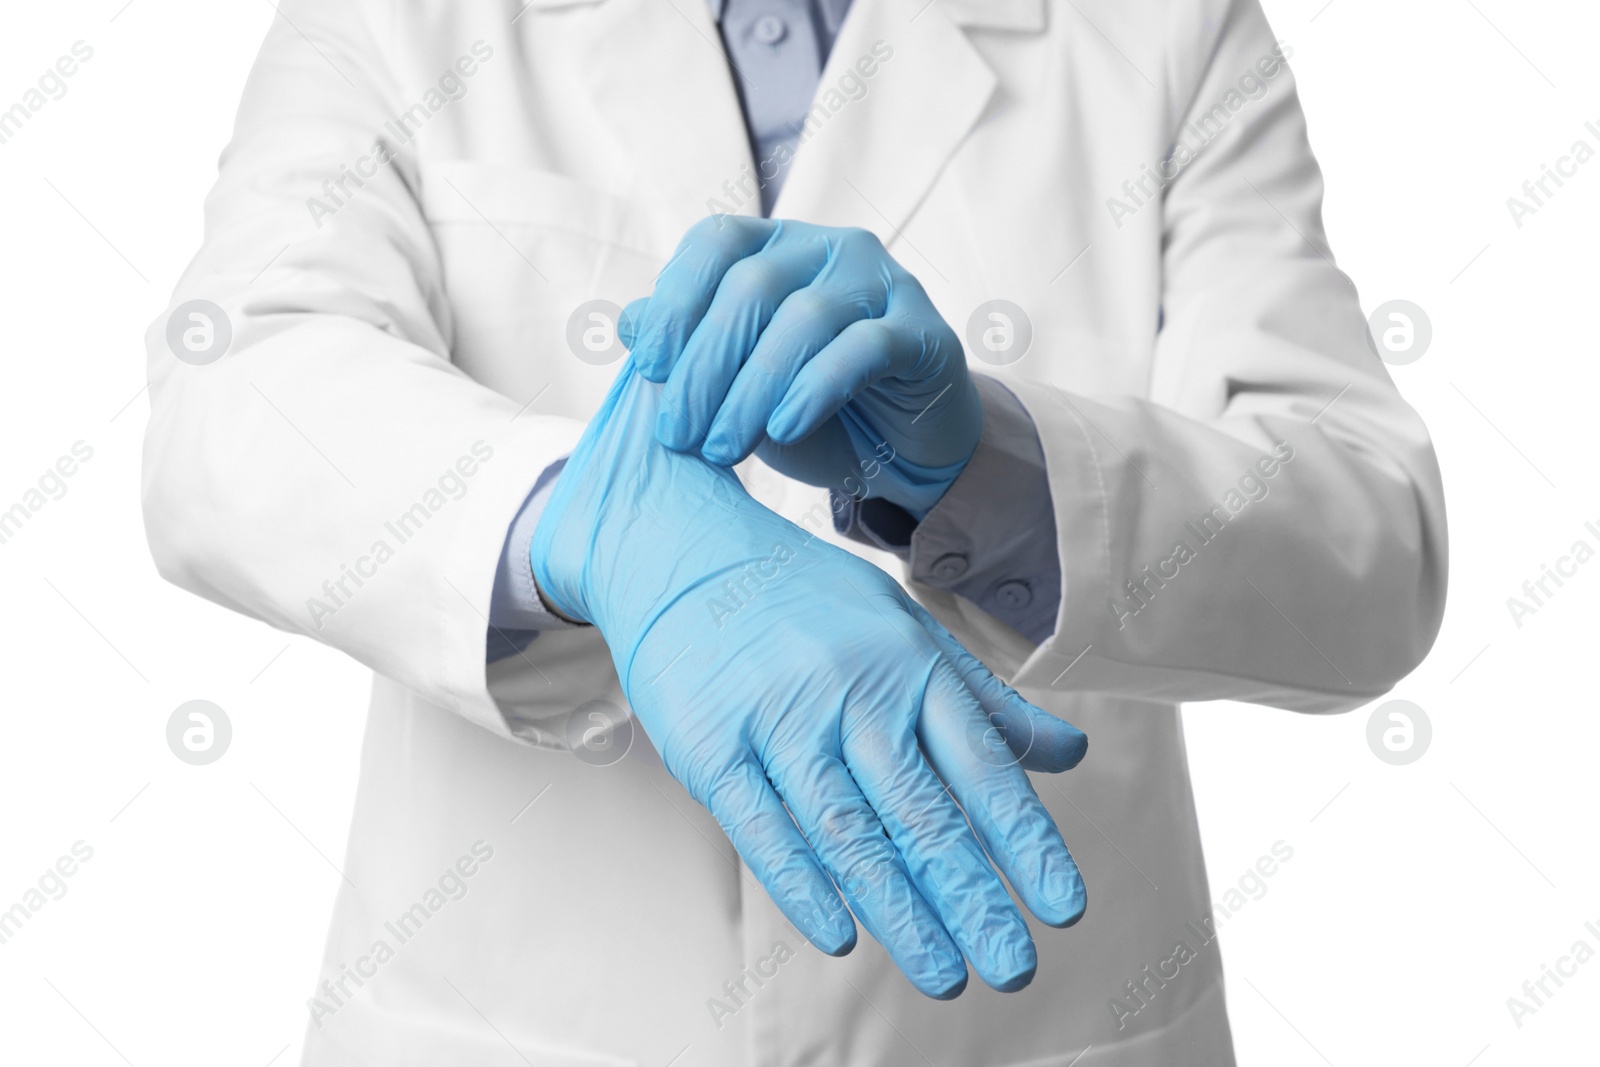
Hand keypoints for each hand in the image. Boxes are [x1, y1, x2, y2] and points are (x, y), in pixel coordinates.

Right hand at [531, 360, 1087, 997]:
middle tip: (1014, 966)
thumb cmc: (805, 597)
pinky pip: (760, 824)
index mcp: (909, 667)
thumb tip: (1068, 754)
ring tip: (945, 974)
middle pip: (919, 810)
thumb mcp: (906, 628)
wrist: (682, 549)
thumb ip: (983, 700)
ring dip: (899, 909)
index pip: (981, 766)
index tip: (1062, 908)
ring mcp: (778, 719)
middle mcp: (852, 693)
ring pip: (847, 829)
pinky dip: (801, 882)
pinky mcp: (711, 745)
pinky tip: (841, 932)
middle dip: (971, 896)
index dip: (1025, 841)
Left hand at [622, 217, 981, 519]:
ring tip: (724, 447)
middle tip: (678, 433)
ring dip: (752, 389)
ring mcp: (883, 284)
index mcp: (779, 247)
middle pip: (752, 286)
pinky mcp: (924, 331)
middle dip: (705, 366)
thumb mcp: (738, 386)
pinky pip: (864, 348)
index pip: (717, 243)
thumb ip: (689, 351)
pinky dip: (815, 389)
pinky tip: (783, 430)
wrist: (905, 453)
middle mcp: (831, 249)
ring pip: (804, 318)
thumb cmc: (813, 412)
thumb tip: (627, 322)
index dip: (677, 299)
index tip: (648, 367)